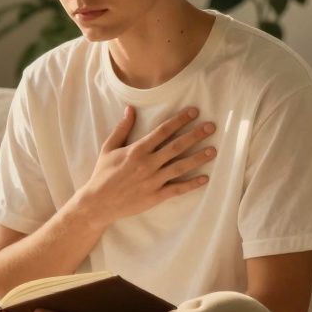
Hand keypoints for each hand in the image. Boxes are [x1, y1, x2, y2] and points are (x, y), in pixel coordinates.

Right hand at [73, 106, 217, 226]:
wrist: (98, 203)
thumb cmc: (103, 174)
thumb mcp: (108, 148)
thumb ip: (122, 128)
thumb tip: (131, 109)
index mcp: (137, 150)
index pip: (163, 131)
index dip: (179, 120)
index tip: (194, 112)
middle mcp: (147, 164)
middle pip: (176, 146)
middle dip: (195, 135)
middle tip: (211, 127)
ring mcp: (153, 181)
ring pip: (180, 167)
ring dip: (198, 158)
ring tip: (213, 150)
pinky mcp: (155, 196)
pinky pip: (177, 189)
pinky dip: (191, 184)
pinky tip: (205, 179)